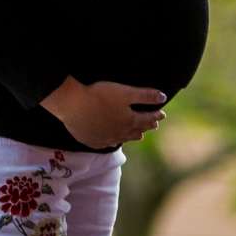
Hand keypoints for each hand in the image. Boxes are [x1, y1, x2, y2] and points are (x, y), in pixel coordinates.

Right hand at [43, 77, 166, 147]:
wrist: (72, 105)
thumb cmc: (99, 95)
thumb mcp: (125, 92)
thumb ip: (145, 95)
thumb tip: (163, 98)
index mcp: (130, 121)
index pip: (148, 119)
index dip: (156, 116)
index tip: (162, 114)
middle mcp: (120, 133)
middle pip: (137, 130)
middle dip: (146, 127)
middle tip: (153, 125)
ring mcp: (105, 139)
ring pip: (124, 139)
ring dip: (133, 136)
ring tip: (139, 135)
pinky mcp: (92, 141)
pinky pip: (107, 143)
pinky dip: (114, 141)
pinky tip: (114, 141)